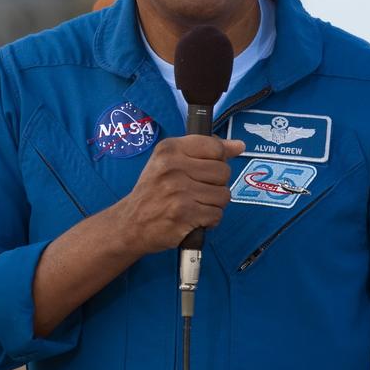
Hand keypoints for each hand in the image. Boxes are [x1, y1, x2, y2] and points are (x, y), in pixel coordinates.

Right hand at [119, 135, 244, 255]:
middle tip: (197, 190)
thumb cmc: (153, 191)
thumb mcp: (170, 161)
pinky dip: (210, 220)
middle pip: (223, 171)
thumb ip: (204, 150)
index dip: (220, 160)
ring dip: (214, 204)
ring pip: (223, 194)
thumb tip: (238, 146)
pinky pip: (217, 214)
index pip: (215, 147)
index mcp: (170, 149)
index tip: (210, 168)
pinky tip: (195, 218)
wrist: (131, 223)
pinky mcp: (184, 213)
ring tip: (196, 204)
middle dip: (216, 184)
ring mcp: (179, 191)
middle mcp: (173, 167)